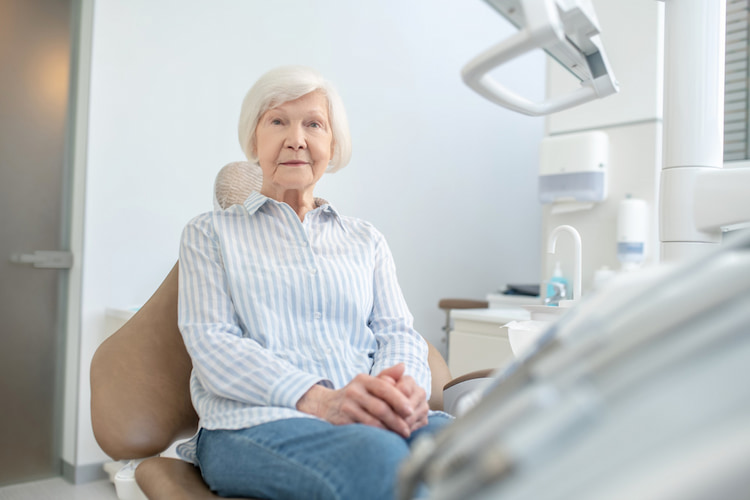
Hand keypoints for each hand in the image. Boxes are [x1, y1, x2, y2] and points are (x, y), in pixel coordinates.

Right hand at [296, 370, 413, 437]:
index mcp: (363, 380)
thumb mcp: (368, 382)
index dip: (399, 400)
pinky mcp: (342, 421)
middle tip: (407, 429)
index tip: (411, 411)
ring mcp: (347, 407)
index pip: (384, 388)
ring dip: (388, 430)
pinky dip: (376, 435)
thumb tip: (403, 366)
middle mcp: (354, 391)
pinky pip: (363, 430)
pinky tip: (385, 439)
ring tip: (400, 435)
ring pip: (372, 421)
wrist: (326, 405)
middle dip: (396, 420)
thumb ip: (387, 375)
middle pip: (380, 407)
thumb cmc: (355, 394)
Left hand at [377, 364, 428, 432]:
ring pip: (410, 419)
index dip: (389, 399)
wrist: (383, 406)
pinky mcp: (424, 420)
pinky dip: (400, 432)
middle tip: (377, 420)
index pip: (403, 390)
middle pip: (408, 407)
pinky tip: (389, 432)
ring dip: (395, 425)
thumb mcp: (378, 383)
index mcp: (409, 381)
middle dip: (392, 414)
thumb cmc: (378, 394)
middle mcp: (420, 392)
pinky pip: (413, 428)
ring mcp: (424, 407)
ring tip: (381, 428)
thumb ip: (387, 374)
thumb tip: (402, 366)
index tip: (376, 403)